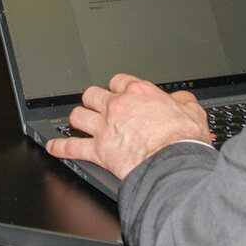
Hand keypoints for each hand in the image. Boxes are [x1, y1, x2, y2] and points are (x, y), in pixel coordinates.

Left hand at [46, 74, 213, 179]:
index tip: (118, 92)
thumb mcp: (192, 112)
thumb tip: (182, 99)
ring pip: (78, 115)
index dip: (117, 87)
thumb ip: (184, 102)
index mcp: (139, 94)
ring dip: (77, 118)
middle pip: (93, 94)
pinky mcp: (98, 151)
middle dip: (93, 100)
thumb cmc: (183, 141)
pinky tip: (53, 147)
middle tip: (96, 106)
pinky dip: (60, 147)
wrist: (173, 164)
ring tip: (77, 122)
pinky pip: (72, 147)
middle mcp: (118, 106)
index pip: (119, 81)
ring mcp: (105, 128)